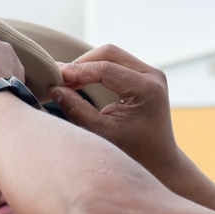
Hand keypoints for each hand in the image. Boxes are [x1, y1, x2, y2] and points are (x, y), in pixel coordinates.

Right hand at [49, 44, 180, 176]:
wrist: (160, 160)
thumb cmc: (134, 152)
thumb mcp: (103, 133)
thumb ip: (78, 110)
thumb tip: (55, 89)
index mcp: (147, 89)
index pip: (106, 69)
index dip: (77, 71)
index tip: (54, 77)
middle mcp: (153, 76)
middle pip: (109, 53)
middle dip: (82, 63)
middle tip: (59, 78)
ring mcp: (151, 74)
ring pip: (112, 55)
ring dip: (88, 65)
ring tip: (67, 81)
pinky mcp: (145, 77)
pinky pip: (117, 63)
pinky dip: (96, 69)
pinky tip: (80, 81)